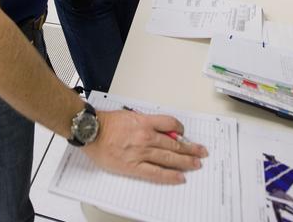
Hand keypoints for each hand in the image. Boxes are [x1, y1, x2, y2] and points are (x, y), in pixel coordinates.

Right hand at [84, 110, 207, 184]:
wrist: (91, 131)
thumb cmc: (106, 122)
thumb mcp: (129, 115)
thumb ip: (144, 121)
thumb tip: (158, 128)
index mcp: (145, 121)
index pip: (170, 124)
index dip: (180, 129)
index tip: (184, 134)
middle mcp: (146, 136)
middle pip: (174, 143)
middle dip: (190, 148)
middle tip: (201, 151)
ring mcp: (141, 152)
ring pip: (169, 157)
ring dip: (185, 161)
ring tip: (196, 164)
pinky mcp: (134, 166)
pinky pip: (156, 172)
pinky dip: (170, 175)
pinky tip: (180, 177)